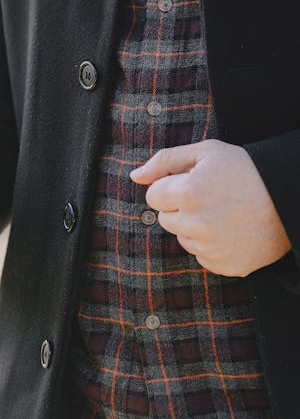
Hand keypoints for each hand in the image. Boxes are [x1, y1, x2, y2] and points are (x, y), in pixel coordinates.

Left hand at [130, 139, 290, 276]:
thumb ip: (165, 161)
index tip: (192, 183)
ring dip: (195, 227)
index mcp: (189, 193)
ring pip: (182, 238)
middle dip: (180, 208)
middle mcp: (196, 224)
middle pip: (165, 218)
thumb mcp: (208, 153)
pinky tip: (232, 231)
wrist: (291, 199)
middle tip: (211, 198)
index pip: (153, 196)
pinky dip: (212, 245)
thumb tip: (134, 176)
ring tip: (225, 213)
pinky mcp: (225, 265)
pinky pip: (202, 256)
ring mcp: (211, 248)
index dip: (171, 187)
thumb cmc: (248, 171)